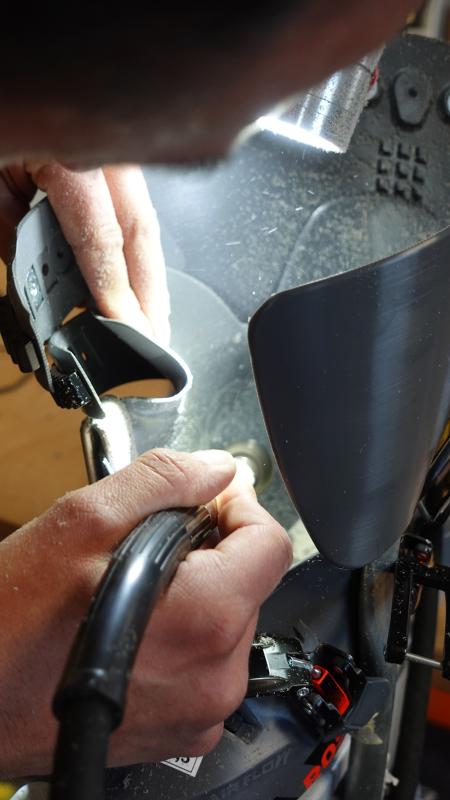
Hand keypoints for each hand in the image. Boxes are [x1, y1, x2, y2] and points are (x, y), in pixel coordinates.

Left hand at [0, 163, 169, 343]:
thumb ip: (14, 229)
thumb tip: (45, 279)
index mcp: (72, 157)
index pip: (104, 241)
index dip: (117, 292)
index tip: (128, 330)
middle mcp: (106, 151)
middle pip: (142, 233)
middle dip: (151, 293)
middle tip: (154, 337)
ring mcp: (117, 148)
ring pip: (146, 218)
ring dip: (150, 272)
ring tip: (150, 315)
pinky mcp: (116, 152)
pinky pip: (136, 202)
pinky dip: (137, 243)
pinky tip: (137, 272)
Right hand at [0, 448, 291, 775]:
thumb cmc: (13, 622)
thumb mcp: (84, 522)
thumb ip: (164, 482)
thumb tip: (216, 468)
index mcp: (207, 618)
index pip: (271, 544)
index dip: (240, 508)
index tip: (208, 501)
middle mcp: (217, 676)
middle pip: (251, 583)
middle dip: (212, 551)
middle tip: (152, 545)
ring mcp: (202, 712)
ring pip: (229, 622)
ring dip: (195, 594)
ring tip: (134, 591)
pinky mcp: (183, 732)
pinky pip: (207, 664)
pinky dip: (184, 637)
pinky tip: (137, 628)